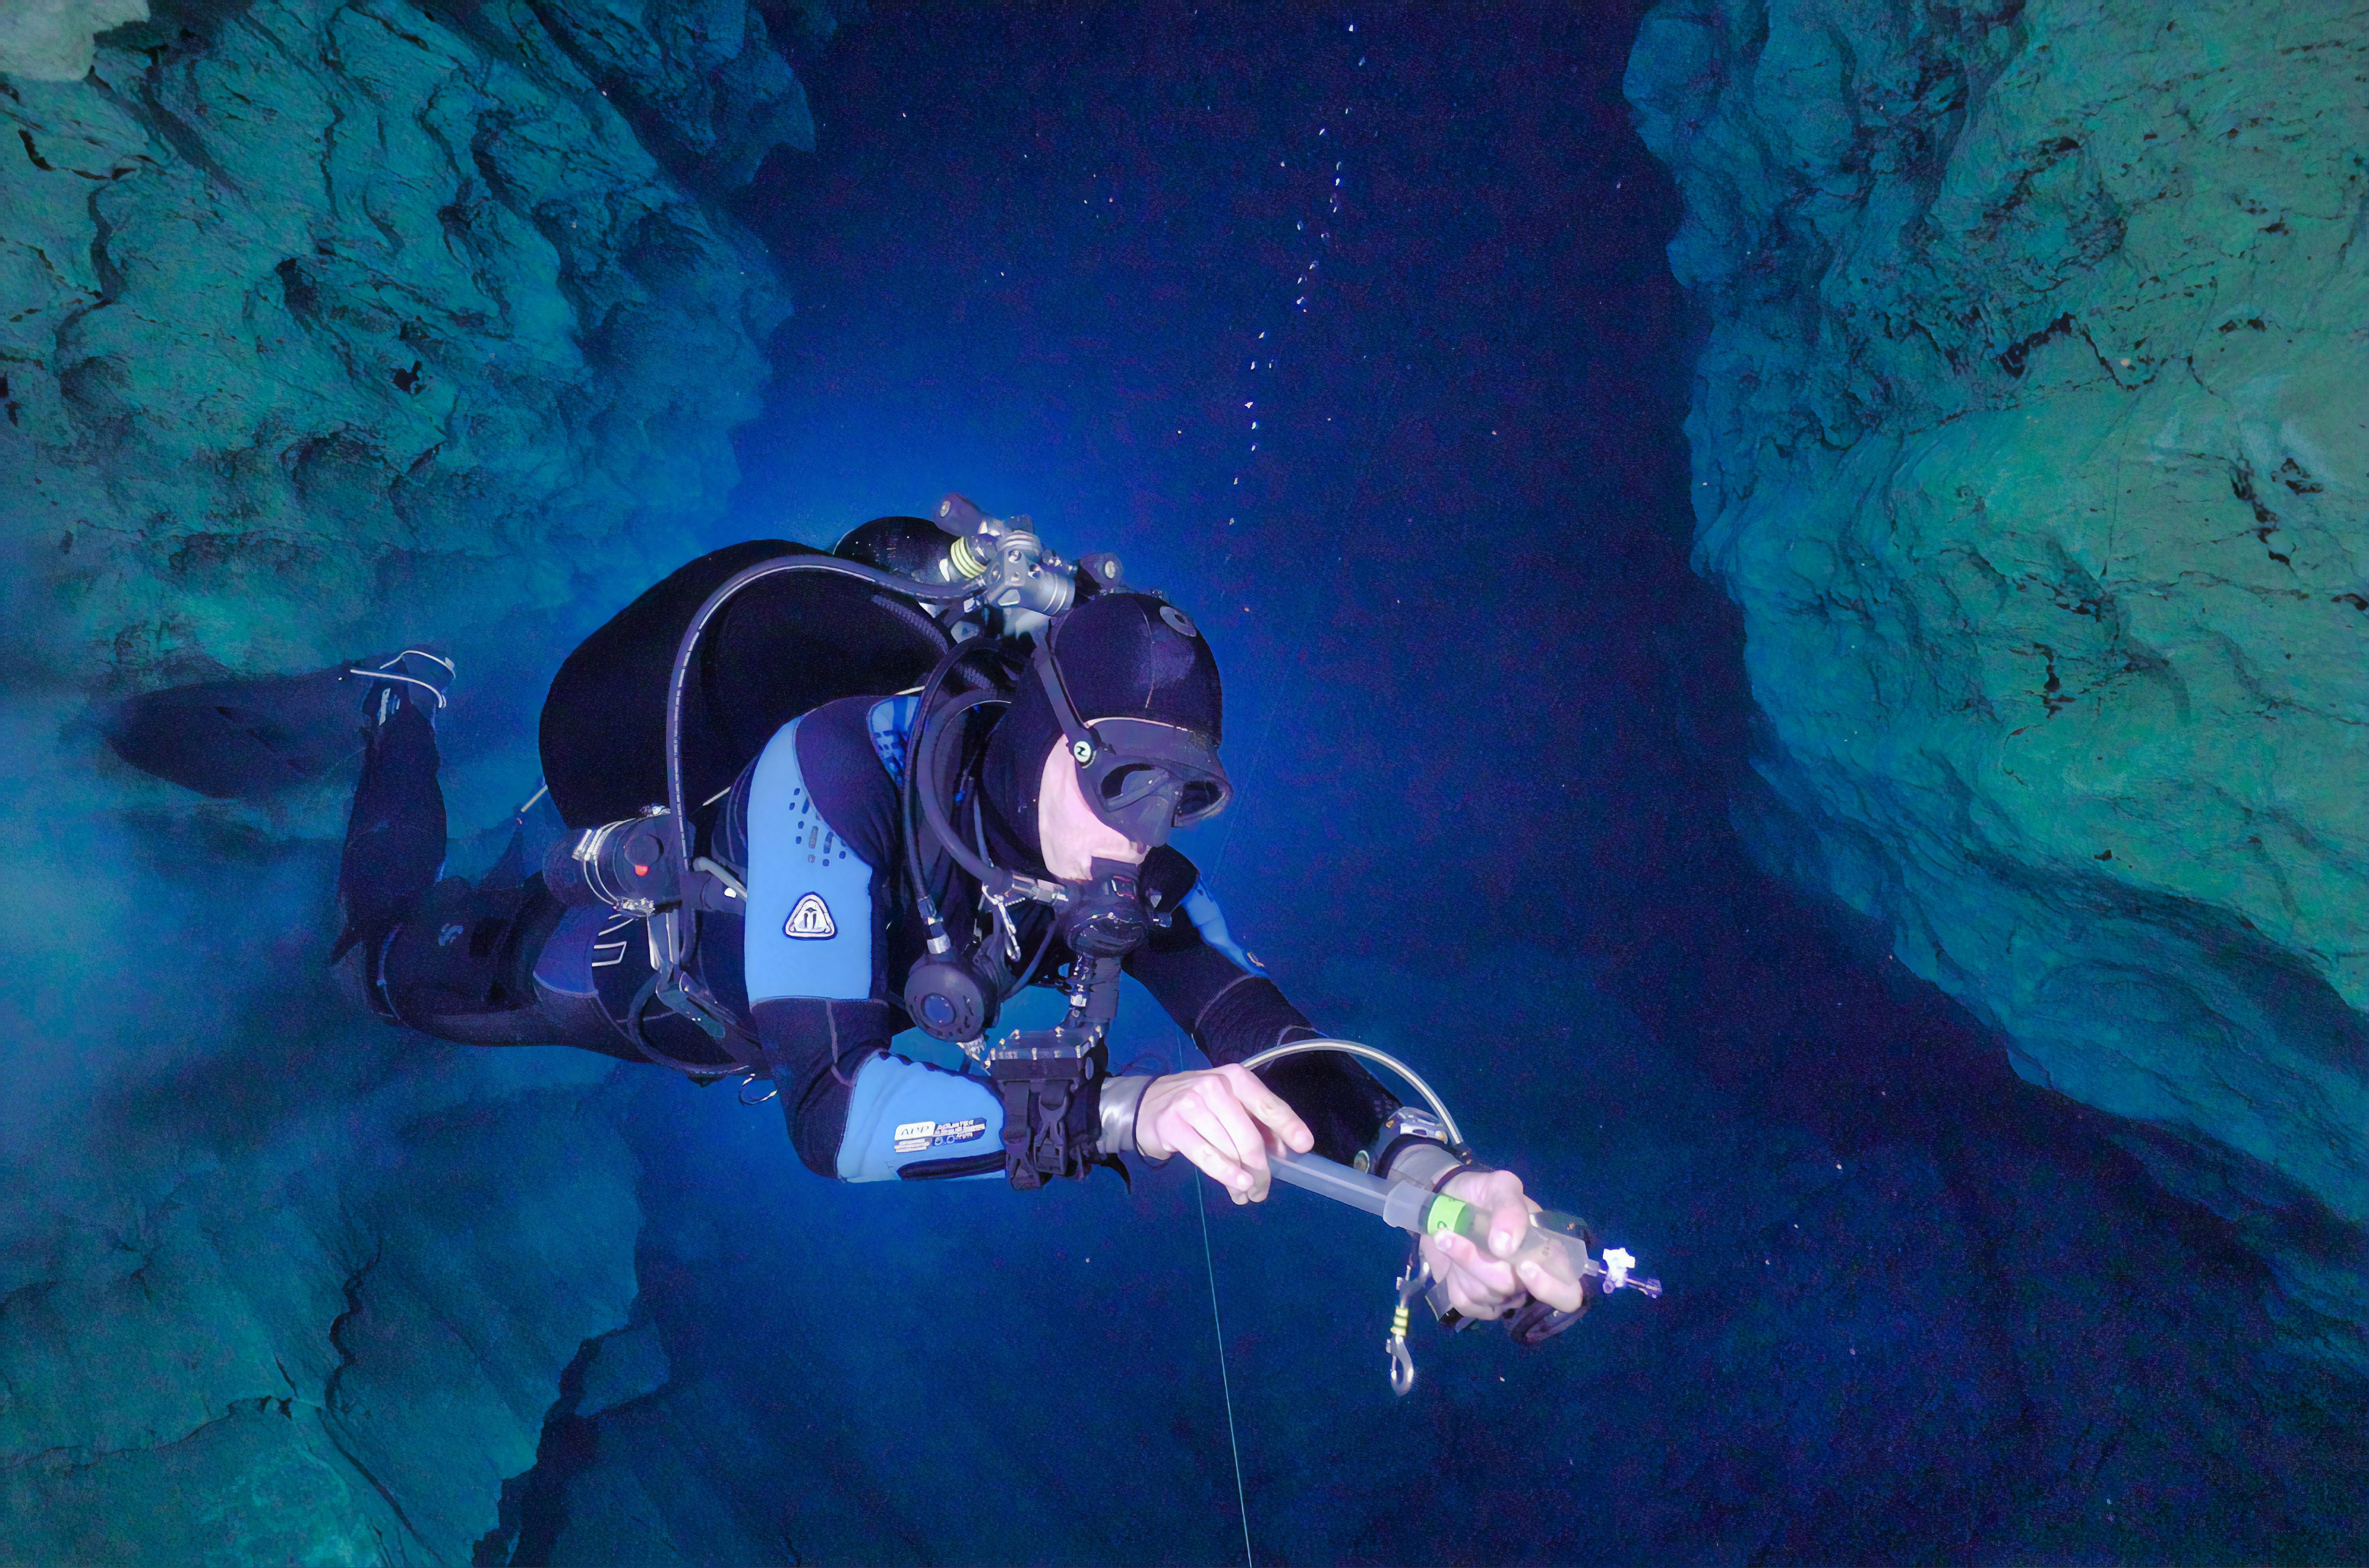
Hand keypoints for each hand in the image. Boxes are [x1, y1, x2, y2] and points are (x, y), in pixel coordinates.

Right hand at [1135, 1064, 1313, 1203]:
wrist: (1147, 1104)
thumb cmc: (1198, 1106)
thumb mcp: (1230, 1106)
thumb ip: (1257, 1124)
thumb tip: (1285, 1151)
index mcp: (1235, 1078)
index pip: (1267, 1104)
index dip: (1288, 1126)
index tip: (1304, 1146)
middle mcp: (1214, 1086)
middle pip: (1249, 1136)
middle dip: (1261, 1168)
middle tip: (1263, 1189)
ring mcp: (1190, 1104)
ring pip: (1229, 1150)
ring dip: (1243, 1178)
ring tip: (1247, 1194)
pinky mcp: (1172, 1125)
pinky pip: (1206, 1156)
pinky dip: (1225, 1174)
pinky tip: (1236, 1186)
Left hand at [1418, 1168, 1584, 1319]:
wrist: (1445, 1199)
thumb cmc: (1482, 1193)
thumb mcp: (1501, 1186)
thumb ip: (1511, 1209)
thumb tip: (1507, 1246)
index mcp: (1547, 1255)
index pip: (1567, 1294)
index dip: (1549, 1289)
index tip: (1524, 1266)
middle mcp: (1527, 1281)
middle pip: (1519, 1295)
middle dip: (1490, 1270)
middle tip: (1468, 1244)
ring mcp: (1500, 1294)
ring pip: (1487, 1296)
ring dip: (1465, 1262)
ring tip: (1447, 1234)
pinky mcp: (1474, 1300)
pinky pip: (1465, 1302)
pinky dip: (1453, 1276)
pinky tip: (1449, 1252)